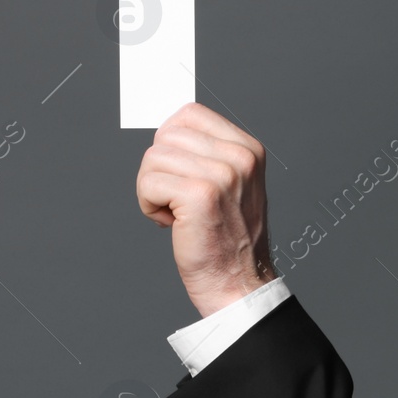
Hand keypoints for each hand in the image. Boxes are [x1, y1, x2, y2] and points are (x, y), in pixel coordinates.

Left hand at [136, 102, 276, 317]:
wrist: (239, 283)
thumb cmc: (228, 240)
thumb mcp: (230, 185)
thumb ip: (207, 154)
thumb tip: (165, 132)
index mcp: (248, 148)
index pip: (189, 114)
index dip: (170, 143)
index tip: (180, 175)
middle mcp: (240, 157)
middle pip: (166, 135)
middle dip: (160, 169)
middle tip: (176, 200)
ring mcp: (222, 174)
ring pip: (153, 158)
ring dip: (152, 190)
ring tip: (174, 214)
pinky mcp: (200, 195)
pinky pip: (148, 182)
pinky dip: (148, 205)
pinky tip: (170, 223)